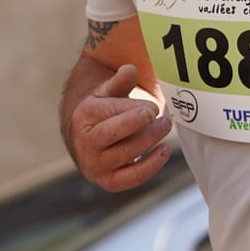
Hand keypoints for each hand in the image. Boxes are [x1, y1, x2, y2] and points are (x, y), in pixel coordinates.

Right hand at [70, 64, 170, 189]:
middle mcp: (85, 142)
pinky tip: (165, 151)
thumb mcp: (108, 92)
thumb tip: (130, 69)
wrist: (90, 139)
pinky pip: (131, 178)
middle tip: (163, 119)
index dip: (134, 110)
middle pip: (113, 134)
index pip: (109, 112)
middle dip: (140, 125)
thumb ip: (120, 81)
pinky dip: (150, 167)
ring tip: (165, 126)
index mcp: (84, 116)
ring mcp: (95, 164)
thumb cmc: (105, 111)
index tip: (152, 108)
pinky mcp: (108, 181)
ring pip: (125, 154)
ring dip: (150, 141)